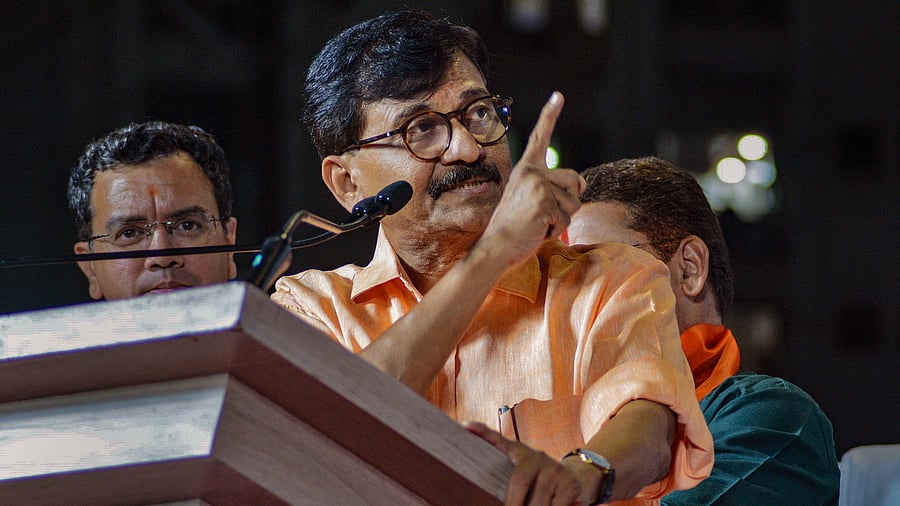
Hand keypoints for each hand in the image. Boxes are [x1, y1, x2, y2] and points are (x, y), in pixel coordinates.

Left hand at [465, 421, 587, 505]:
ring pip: (538, 500)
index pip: (499, 440)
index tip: (467, 426)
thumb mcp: (522, 470)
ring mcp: (554, 470)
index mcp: (520, 452)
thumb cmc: (540, 479)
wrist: (578, 478)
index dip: (483, 432)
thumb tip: (474, 448)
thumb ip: (504, 467)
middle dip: (511, 502)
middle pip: (519, 480)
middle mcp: (536, 457)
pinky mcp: (569, 485)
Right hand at [478, 92, 585, 265]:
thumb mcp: (536, 202)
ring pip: (575, 201)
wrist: (496, 247)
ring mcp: (537, 186)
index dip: (549, 115)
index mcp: (526, 169)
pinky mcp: (543, 202)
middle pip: (575, 180)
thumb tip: (584, 183)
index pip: (539, 138)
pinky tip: (536, 230)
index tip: (558, 95)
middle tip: (541, 214)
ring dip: (562, 218)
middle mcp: (531, 172)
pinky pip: (567, 219)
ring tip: (537, 223)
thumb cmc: (515, 228)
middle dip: (568, 201)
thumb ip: (557, 189)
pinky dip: (555, 230)